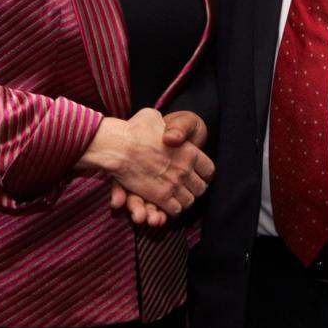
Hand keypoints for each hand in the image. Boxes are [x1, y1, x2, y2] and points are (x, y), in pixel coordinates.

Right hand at [111, 111, 209, 225]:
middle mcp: (185, 169)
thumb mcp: (155, 117)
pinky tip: (167, 204)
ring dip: (183, 201)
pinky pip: (175, 210)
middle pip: (201, 188)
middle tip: (186, 188)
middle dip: (194, 189)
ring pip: (189, 201)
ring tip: (176, 197)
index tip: (197, 175)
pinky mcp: (160, 197)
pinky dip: (172, 210)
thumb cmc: (135, 129)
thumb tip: (170, 133)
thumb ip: (166, 126)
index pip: (209, 170)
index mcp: (189, 151)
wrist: (118, 145)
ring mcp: (174, 184)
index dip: (204, 174)